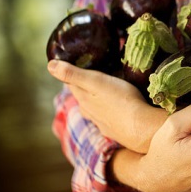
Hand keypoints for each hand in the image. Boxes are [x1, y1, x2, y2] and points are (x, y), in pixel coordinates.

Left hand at [47, 60, 167, 152]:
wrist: (140, 127)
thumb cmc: (120, 100)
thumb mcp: (96, 81)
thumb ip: (73, 74)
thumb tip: (50, 65)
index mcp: (83, 99)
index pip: (71, 83)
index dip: (72, 72)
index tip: (77, 62)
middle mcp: (89, 112)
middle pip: (82, 97)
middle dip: (85, 86)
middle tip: (94, 74)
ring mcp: (102, 123)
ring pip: (94, 109)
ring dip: (96, 100)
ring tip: (105, 90)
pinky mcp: (116, 129)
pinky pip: (108, 118)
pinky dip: (109, 111)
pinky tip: (116, 109)